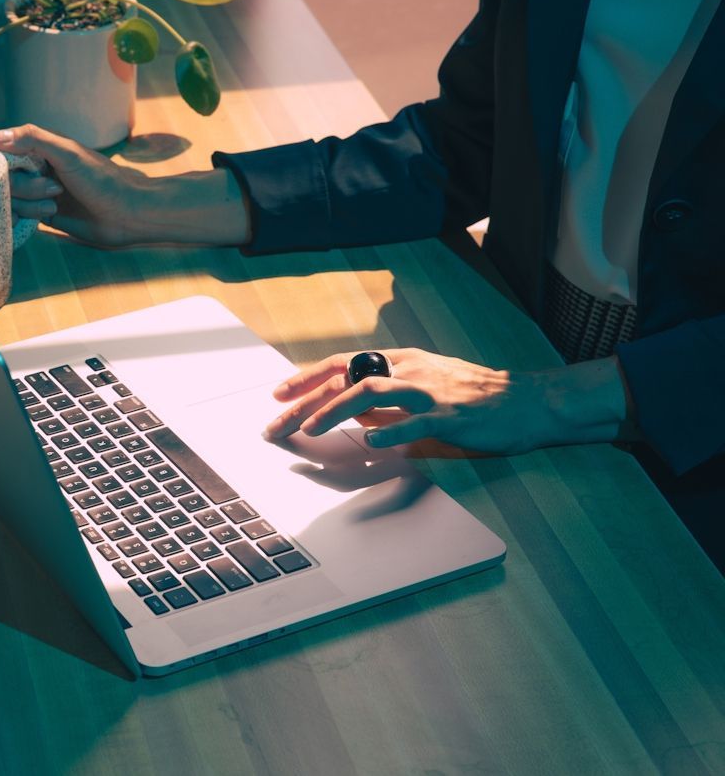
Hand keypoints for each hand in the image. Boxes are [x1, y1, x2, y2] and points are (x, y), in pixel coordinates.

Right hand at [0, 124, 248, 247]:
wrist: (126, 214)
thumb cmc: (102, 179)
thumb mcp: (68, 153)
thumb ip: (33, 139)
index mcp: (40, 149)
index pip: (2, 153)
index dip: (5, 165)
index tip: (22, 171)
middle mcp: (36, 170)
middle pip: (5, 180)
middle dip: (26, 188)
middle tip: (55, 190)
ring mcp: (38, 194)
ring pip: (10, 201)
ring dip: (30, 205)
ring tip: (55, 206)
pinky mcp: (42, 216)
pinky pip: (17, 217)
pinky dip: (24, 219)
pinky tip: (43, 219)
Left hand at [264, 348, 634, 454]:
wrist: (527, 400)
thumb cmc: (472, 397)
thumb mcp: (422, 388)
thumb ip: (386, 400)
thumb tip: (350, 412)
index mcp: (400, 361)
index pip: (341, 364)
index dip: (305, 377)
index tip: (277, 393)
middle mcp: (409, 370)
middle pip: (345, 379)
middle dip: (305, 401)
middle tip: (276, 423)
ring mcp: (429, 391)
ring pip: (371, 392)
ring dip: (334, 410)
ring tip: (309, 428)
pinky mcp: (451, 415)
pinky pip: (414, 421)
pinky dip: (388, 431)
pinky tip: (368, 442)